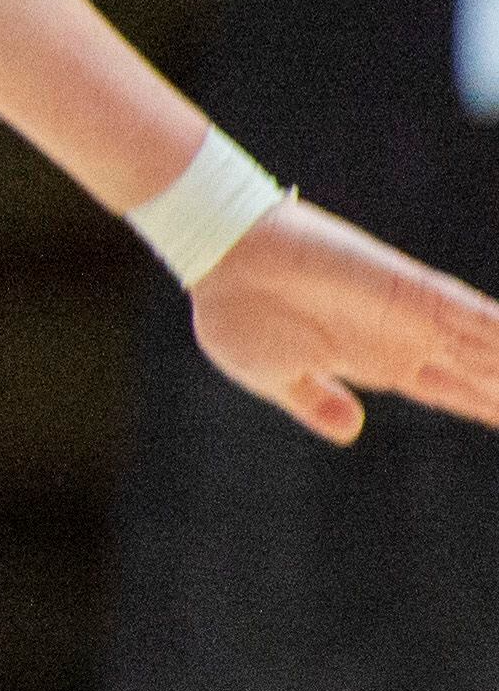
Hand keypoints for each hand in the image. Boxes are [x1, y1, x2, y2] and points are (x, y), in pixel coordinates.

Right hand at [188, 196, 498, 442]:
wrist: (219, 259)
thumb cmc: (235, 312)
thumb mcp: (272, 376)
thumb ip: (316, 402)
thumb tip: (352, 431)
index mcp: (377, 364)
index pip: (456, 394)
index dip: (491, 409)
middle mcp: (407, 340)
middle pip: (485, 375)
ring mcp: (414, 315)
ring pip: (490, 348)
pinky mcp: (412, 290)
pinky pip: (475, 314)